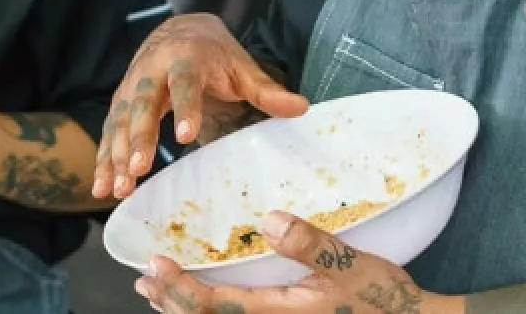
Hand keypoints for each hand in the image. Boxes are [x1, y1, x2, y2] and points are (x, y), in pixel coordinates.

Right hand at [93, 13, 308, 198]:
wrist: (179, 28)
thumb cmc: (214, 53)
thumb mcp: (241, 66)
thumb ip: (266, 90)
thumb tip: (301, 108)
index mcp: (185, 58)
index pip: (184, 83)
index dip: (184, 108)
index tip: (184, 137)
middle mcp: (152, 70)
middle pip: (143, 103)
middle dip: (138, 137)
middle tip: (138, 169)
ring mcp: (131, 86)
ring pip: (120, 120)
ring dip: (116, 154)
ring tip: (117, 189)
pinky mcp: (120, 102)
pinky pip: (109, 131)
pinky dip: (104, 159)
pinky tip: (102, 188)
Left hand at [135, 212, 462, 313]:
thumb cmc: (381, 296)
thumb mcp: (349, 264)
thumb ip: (309, 244)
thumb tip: (269, 221)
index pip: (216, 306)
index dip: (181, 288)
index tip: (156, 264)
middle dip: (173, 301)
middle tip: (145, 278)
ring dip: (186, 310)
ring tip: (160, 293)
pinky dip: (212, 313)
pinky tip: (208, 303)